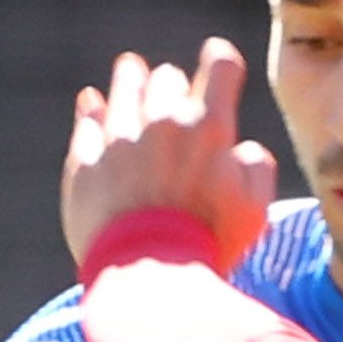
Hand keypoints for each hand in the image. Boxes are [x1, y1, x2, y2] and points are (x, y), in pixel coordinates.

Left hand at [58, 38, 278, 274]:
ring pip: (124, 87)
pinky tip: (93, 104)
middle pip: (167, 76)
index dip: (221, 62)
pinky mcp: (86, 160)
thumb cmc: (209, 247)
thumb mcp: (255, 213)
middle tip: (172, 94)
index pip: (220, 62)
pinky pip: (88, 119)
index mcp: (208, 127)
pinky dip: (93, 109)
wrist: (147, 280)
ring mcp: (119, 138)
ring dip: (131, 80)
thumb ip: (256, 169)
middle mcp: (160, 121)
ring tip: (131, 74)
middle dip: (173, 86)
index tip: (219, 67)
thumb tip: (240, 148)